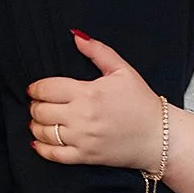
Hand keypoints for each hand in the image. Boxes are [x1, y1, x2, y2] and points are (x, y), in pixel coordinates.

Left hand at [27, 32, 160, 170]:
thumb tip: (76, 36)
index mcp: (88, 92)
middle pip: (41, 110)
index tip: (34, 89)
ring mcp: (83, 138)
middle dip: (35, 105)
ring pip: (44, 132)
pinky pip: (54, 155)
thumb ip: (97, 51)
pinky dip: (41, 148)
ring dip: (35, 125)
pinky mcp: (85, 156)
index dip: (36, 88)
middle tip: (38, 104)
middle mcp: (82, 116)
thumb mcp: (123, 70)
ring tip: (38, 120)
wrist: (159, 137)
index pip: (47, 88)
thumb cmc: (141, 102)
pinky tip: (39, 141)